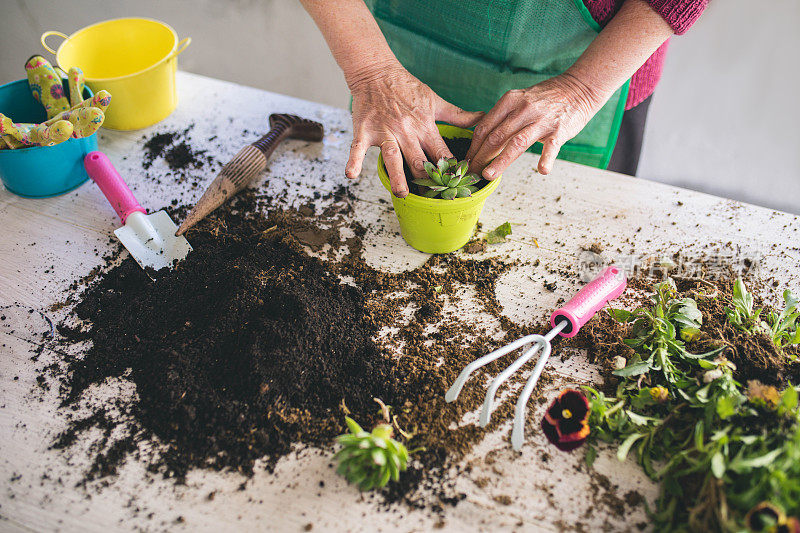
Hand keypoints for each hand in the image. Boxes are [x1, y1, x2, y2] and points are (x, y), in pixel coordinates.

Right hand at [346, 65, 482, 196]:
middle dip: (426, 179)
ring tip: (402, 193)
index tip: (456, 186)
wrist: (377, 72)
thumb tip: (482, 117)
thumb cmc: (406, 87)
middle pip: (418, 160)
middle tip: (432, 197)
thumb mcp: (435, 100)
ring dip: (397, 176)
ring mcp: (384, 131)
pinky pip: (358, 148)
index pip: (441, 152)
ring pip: (393, 157)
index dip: (449, 170)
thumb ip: (458, 115)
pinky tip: (351, 175)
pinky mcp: (365, 130)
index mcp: (425, 126)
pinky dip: (354, 161)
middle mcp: (406, 131)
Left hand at [466, 73, 607, 177]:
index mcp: (510, 101)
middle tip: (471, 172)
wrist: (579, 87)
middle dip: (480, 156)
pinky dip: (546, 158)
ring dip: (500, 161)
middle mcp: (523, 109)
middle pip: (495, 136)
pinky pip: (551, 146)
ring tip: (488, 175)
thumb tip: (483, 140)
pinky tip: (542, 171)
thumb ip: (503, 118)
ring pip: (516, 143)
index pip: (485, 126)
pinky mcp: (560, 130)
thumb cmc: (546, 98)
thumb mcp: (520, 100)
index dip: (473, 146)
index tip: (467, 160)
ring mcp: (542, 120)